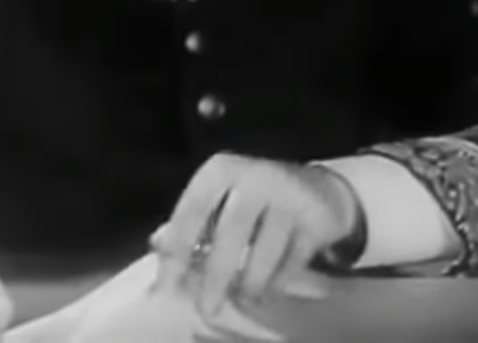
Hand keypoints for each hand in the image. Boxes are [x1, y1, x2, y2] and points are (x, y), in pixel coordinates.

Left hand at [152, 153, 363, 317]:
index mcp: (222, 169)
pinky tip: (268, 288)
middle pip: (231, 231)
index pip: (194, 208)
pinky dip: (277, 281)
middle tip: (207, 307)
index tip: (167, 283)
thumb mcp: (220, 200)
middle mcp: (256, 176)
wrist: (318, 190)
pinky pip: (292, 260)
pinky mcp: (317, 218)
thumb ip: (190, 221)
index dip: (178, 248)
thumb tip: (159, 245)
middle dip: (216, 275)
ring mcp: (290, 195)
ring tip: (243, 297)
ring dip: (250, 283)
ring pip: (265, 251)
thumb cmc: (254, 199)